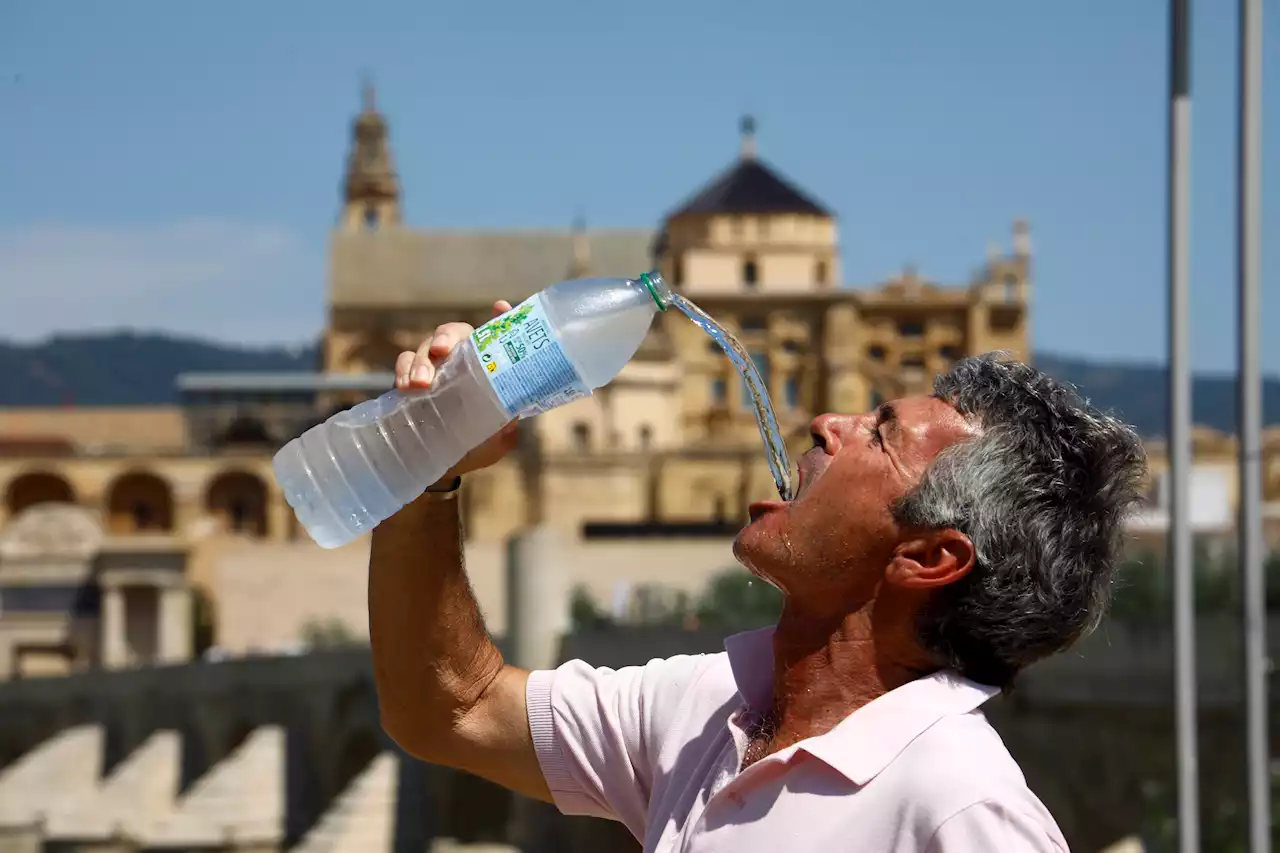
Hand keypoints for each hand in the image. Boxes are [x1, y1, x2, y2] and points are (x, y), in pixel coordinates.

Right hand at [394, 300, 518, 483]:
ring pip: (426, 348)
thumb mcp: (496, 441)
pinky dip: (403, 370)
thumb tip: (510, 417)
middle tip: (442, 351)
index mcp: (485, 370)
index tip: (500, 307)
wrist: (441, 469)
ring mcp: (434, 370)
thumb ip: (504, 428)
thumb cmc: (474, 448)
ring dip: (422, 361)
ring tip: (421, 384)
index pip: (493, 338)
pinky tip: (405, 387)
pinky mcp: (410, 382)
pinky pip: (403, 364)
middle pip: (454, 334)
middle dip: (447, 337)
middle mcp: (459, 363)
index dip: (499, 319)